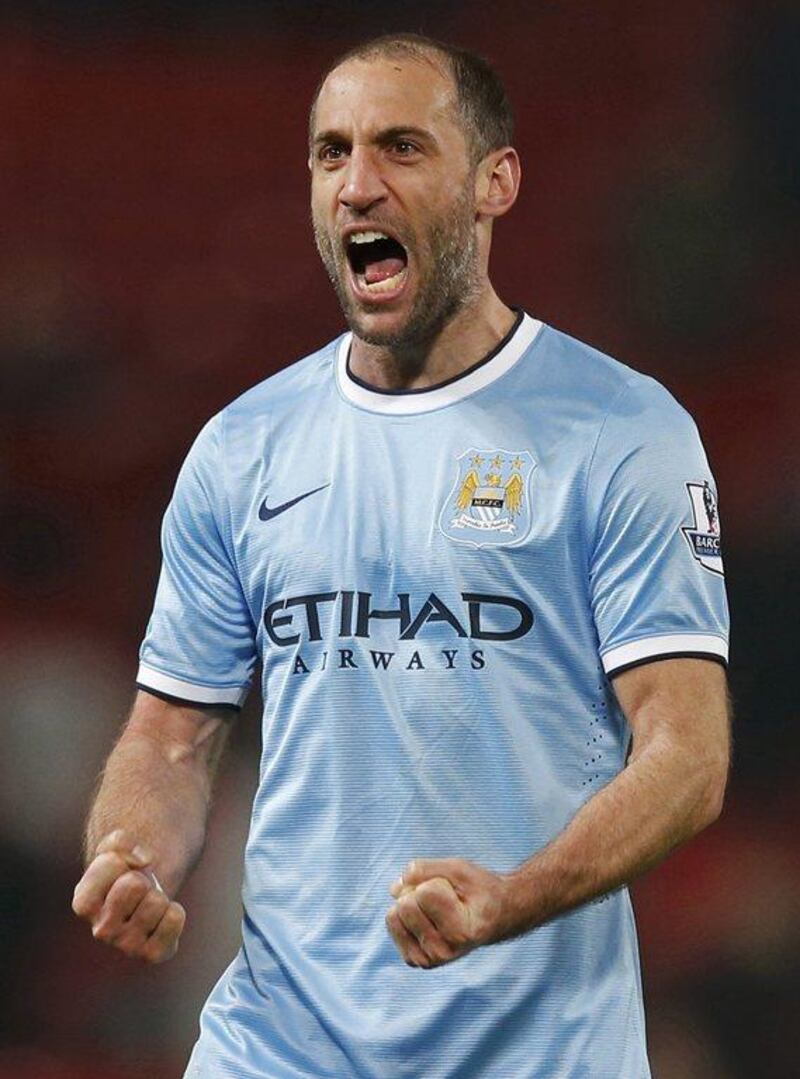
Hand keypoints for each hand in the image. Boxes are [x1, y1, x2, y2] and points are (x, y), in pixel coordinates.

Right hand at [72, 829, 185, 963]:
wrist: (142, 904)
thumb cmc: (125, 875)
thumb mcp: (116, 850)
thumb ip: (120, 841)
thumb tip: (144, 860)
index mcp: (84, 904)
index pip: (109, 864)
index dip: (124, 857)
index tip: (123, 868)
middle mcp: (100, 930)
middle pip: (135, 884)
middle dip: (143, 878)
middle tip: (139, 890)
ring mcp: (125, 946)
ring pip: (157, 901)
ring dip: (159, 895)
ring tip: (149, 904)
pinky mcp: (151, 955)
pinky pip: (175, 919)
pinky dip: (175, 912)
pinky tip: (161, 919)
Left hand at [385, 857, 511, 968]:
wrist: (494, 918)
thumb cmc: (478, 891)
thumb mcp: (460, 870)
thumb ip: (426, 869)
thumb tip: (394, 890)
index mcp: (461, 932)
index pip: (424, 892)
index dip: (438, 881)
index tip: (459, 893)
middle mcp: (443, 952)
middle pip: (405, 904)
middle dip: (421, 891)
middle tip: (447, 900)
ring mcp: (428, 960)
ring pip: (394, 915)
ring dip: (412, 903)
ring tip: (438, 910)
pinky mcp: (415, 960)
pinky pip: (392, 924)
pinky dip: (404, 915)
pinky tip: (427, 920)